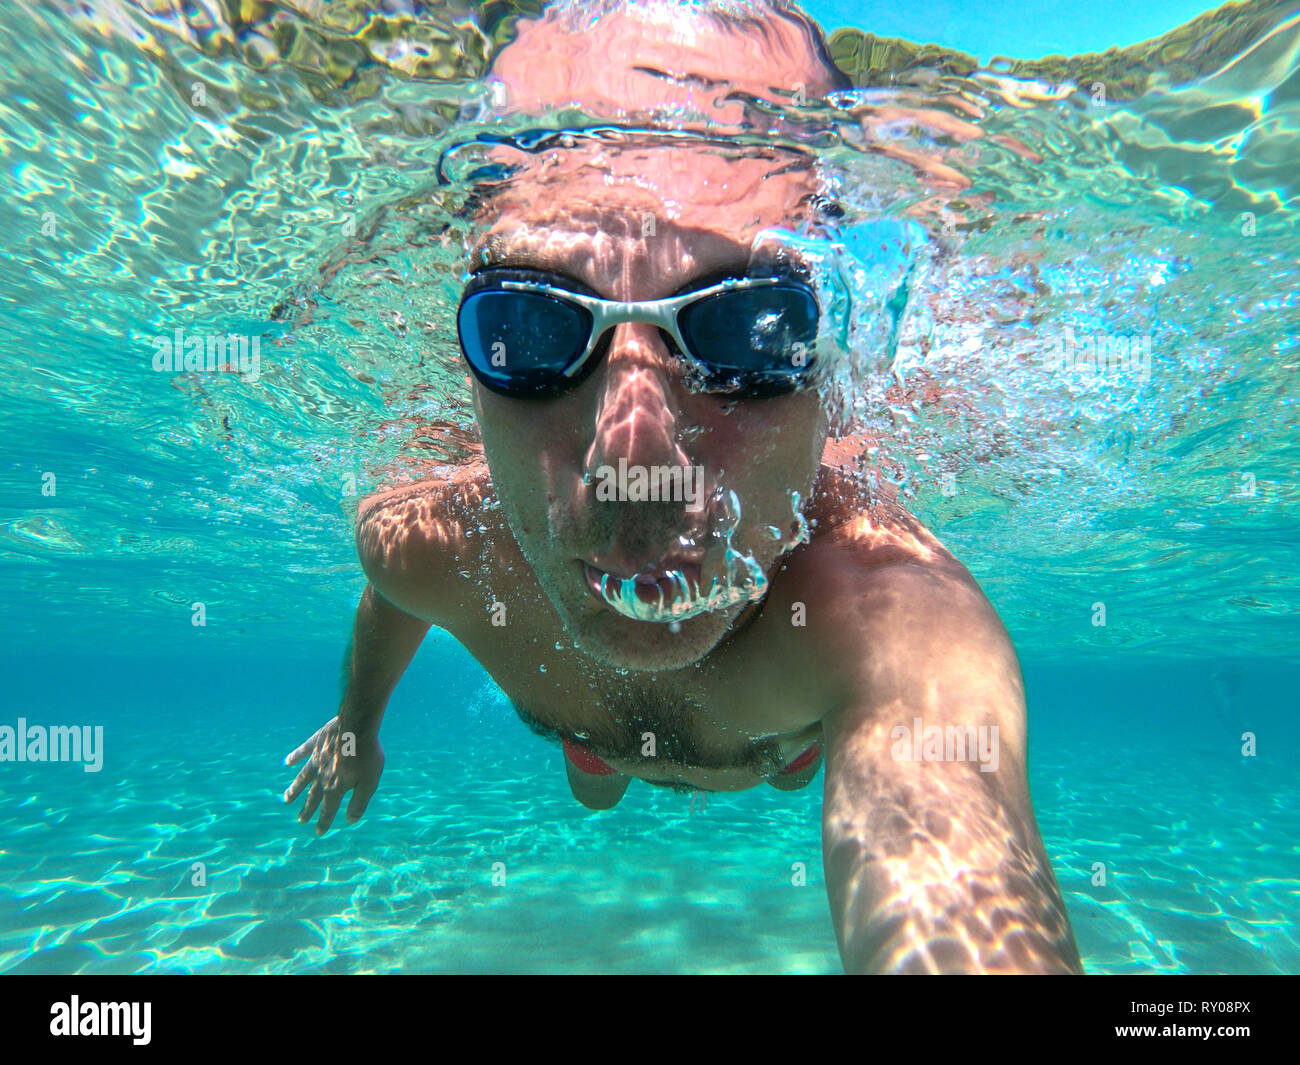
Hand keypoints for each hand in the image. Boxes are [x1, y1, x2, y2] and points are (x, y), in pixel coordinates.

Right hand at [283, 716, 383, 834]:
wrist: (358, 726)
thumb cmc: (367, 755)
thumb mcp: (369, 782)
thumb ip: (359, 802)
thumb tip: (350, 820)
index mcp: (335, 787)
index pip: (328, 810)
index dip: (324, 822)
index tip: (318, 832)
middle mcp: (322, 776)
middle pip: (313, 797)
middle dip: (307, 809)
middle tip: (301, 820)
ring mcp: (316, 759)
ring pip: (303, 778)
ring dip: (295, 789)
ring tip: (286, 799)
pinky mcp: (316, 743)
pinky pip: (303, 751)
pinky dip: (295, 756)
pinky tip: (288, 762)